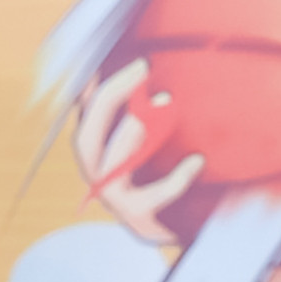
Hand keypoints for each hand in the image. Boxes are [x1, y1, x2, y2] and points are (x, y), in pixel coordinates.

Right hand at [73, 59, 201, 248]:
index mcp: (99, 148)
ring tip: (166, 99)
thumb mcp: (159, 136)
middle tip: (142, 68)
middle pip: (84, 136)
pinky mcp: (138, 219)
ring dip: (133, 129)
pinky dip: (174, 179)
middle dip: (110, 97)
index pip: (83, 112)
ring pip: (108, 164)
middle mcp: (98, 174)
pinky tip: (197, 161)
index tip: (111, 54)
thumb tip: (150, 57)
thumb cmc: (171, 172)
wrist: (188, 227)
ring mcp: (114, 199)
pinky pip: (150, 197)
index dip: (88, 84)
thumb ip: (150, 107)